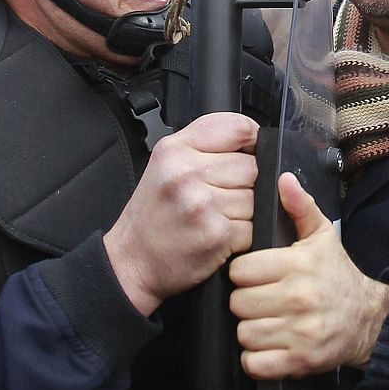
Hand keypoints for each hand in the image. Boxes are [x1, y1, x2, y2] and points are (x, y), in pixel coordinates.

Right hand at [103, 112, 258, 314]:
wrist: (131, 262)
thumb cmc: (152, 215)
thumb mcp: (165, 164)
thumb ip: (204, 146)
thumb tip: (254, 142)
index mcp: (175, 149)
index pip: (238, 127)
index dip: (252, 140)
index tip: (248, 153)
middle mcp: (186, 172)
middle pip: (252, 165)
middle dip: (246, 182)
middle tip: (221, 196)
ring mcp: (202, 204)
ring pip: (256, 196)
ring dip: (246, 211)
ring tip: (217, 217)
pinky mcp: (216, 234)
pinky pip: (254, 226)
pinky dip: (244, 235)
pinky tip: (220, 236)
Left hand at [229, 172, 388, 378]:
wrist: (369, 320)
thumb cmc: (337, 275)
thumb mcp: (322, 236)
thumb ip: (300, 206)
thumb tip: (283, 179)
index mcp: (298, 265)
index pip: (241, 270)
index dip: (244, 273)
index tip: (256, 275)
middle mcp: (298, 298)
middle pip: (238, 302)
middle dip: (245, 301)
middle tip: (260, 298)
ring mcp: (300, 333)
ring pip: (244, 333)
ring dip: (250, 329)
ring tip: (265, 320)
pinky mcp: (300, 362)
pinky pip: (255, 364)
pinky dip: (255, 359)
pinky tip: (268, 345)